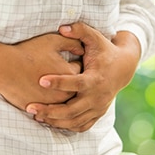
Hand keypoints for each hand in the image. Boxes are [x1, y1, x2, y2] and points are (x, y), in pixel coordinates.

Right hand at [0, 33, 83, 109]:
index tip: (68, 61)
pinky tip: (45, 95)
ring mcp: (53, 104)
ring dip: (62, 94)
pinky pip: (51, 110)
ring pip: (65, 101)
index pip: (81, 70)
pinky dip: (51, 104)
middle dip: (71, 82)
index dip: (74, 64)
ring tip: (54, 86)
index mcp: (71, 75)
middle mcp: (65, 92)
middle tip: (62, 74)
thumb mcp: (52, 41)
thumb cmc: (28, 53)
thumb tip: (82, 49)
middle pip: (76, 88)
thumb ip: (72, 42)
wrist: (4, 69)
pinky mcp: (41, 111)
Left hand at [26, 22, 140, 131]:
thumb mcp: (95, 38)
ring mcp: (98, 107)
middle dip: (50, 110)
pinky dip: (67, 126)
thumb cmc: (105, 52)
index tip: (41, 80)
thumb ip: (80, 31)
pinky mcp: (98, 114)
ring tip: (36, 116)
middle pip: (72, 109)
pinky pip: (81, 126)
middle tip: (30, 108)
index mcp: (95, 78)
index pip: (75, 83)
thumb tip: (62, 27)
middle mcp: (97, 96)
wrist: (124, 68)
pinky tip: (51, 122)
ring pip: (74, 121)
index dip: (58, 82)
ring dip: (55, 121)